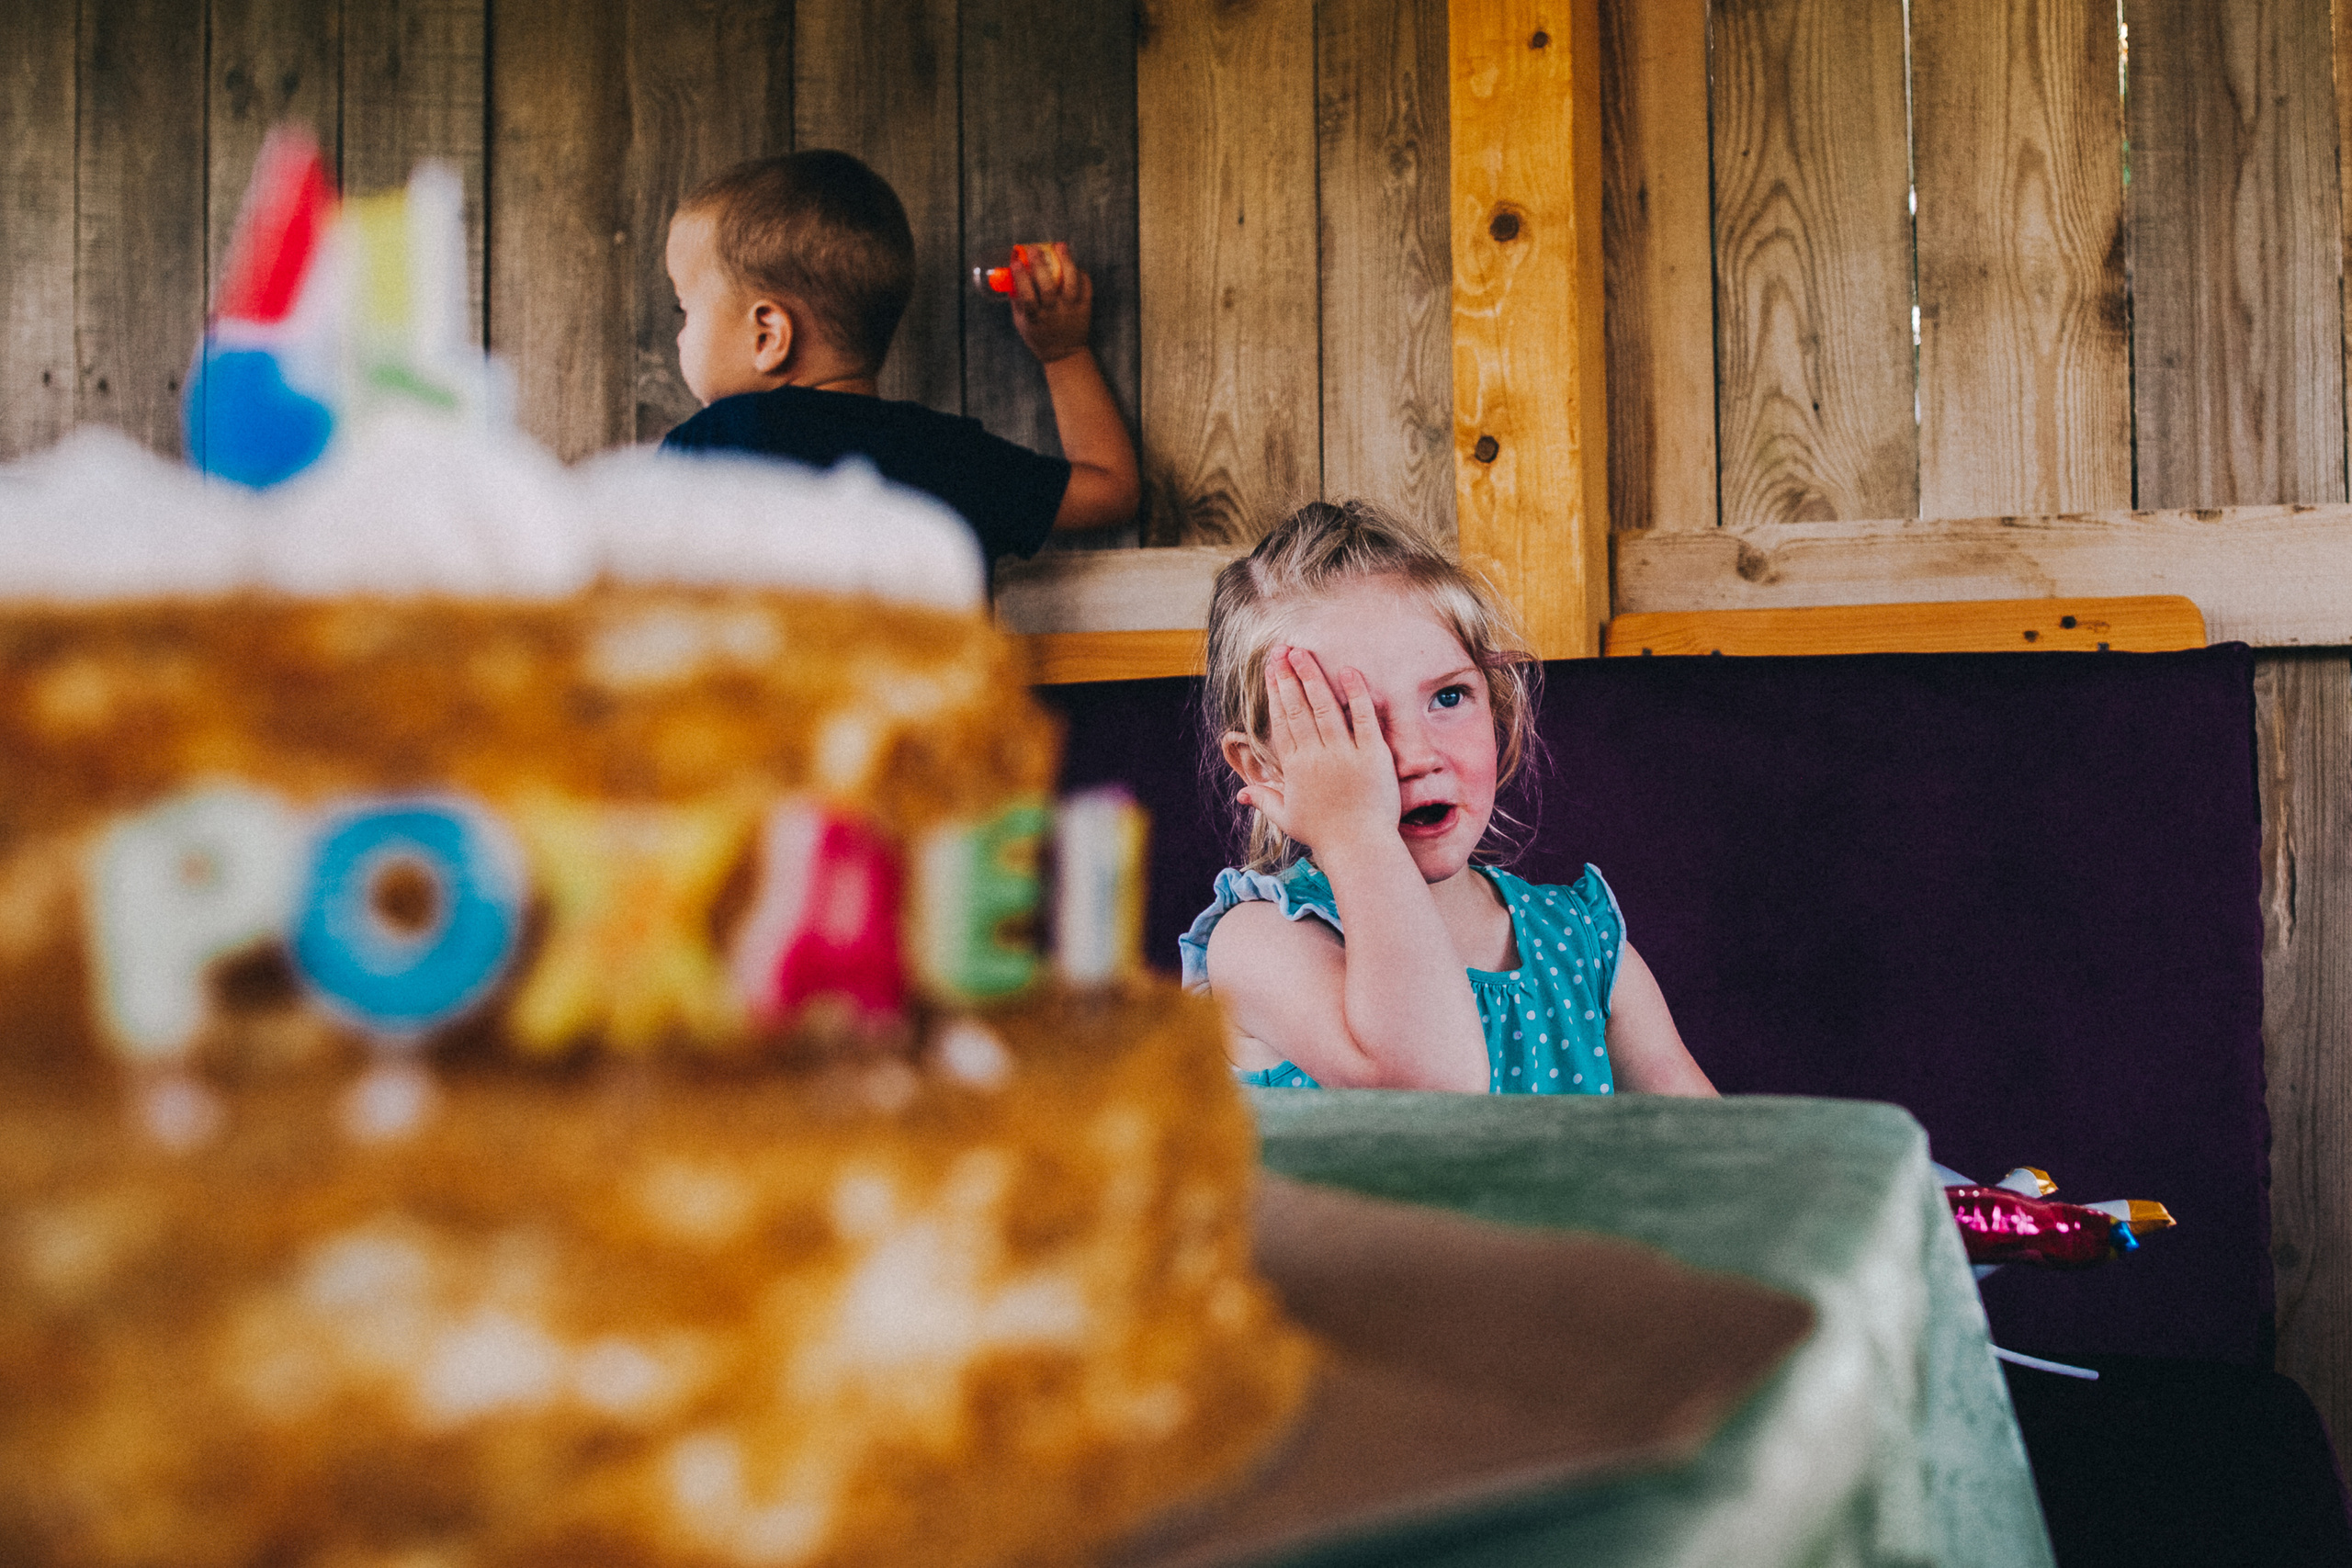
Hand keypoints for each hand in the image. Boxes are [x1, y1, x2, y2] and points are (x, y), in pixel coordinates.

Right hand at [1010, 242, 1093, 364]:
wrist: (1065, 355)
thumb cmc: (1038, 337)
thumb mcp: (1021, 323)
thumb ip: (1017, 302)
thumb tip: (1009, 277)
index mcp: (1035, 318)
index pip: (1027, 297)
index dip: (1021, 278)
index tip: (1016, 262)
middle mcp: (1054, 313)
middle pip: (1048, 287)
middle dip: (1041, 266)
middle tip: (1035, 249)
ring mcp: (1071, 310)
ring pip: (1070, 284)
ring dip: (1066, 262)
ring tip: (1060, 246)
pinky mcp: (1085, 309)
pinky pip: (1086, 288)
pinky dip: (1081, 274)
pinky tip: (1075, 265)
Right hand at [1239, 647, 1400, 859]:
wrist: (1358, 847)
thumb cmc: (1324, 834)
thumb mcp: (1287, 818)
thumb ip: (1265, 800)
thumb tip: (1242, 795)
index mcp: (1295, 767)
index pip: (1282, 721)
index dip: (1275, 692)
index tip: (1271, 670)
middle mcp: (1316, 755)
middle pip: (1299, 707)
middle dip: (1288, 676)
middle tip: (1282, 650)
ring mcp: (1344, 753)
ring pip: (1324, 707)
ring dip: (1313, 676)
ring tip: (1304, 653)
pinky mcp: (1372, 754)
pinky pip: (1363, 718)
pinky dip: (1356, 693)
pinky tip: (1349, 671)